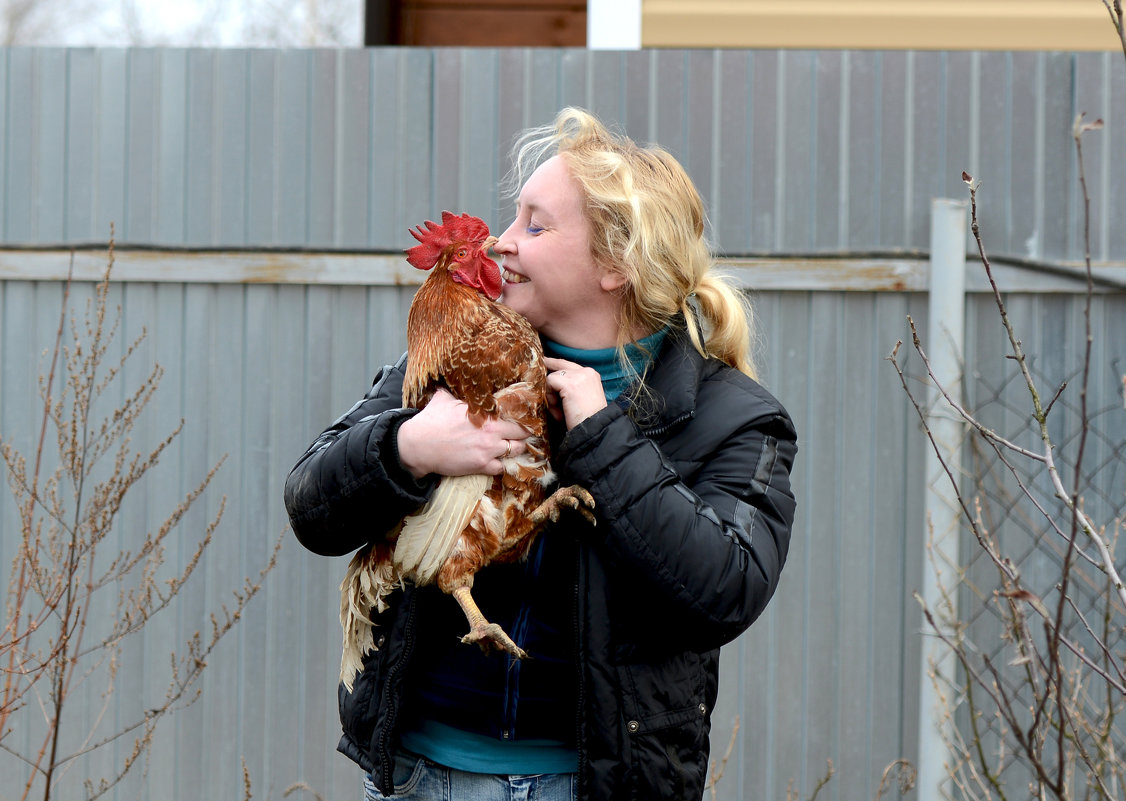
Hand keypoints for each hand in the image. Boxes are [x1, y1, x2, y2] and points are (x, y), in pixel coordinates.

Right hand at [396, 389, 528, 479]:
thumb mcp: (444, 399)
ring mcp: (488, 450)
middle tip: (525, 433)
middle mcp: (491, 432)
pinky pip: (502, 468)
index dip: (522, 417)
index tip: (524, 418)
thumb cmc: (430, 421)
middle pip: (522, 433)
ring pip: (516, 451)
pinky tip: (498, 461)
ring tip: (515, 447)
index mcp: (486, 414)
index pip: (515, 414)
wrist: (418, 445)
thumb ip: (456, 392)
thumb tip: (454, 382)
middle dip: (525, 433)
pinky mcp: (480, 466)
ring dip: (517, 449)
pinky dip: (502, 465)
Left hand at [544, 357, 606, 429]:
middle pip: (558, 369)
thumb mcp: (583, 398)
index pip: (568, 364)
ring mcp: (578, 377)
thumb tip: (552, 381)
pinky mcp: (569, 384)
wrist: (594, 430)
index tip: (544, 362)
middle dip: (551, 386)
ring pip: (552, 377)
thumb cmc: (587, 420)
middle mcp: (586, 372)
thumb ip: (572, 386)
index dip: (554, 363)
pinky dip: (549, 398)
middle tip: (552, 401)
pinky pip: (549, 383)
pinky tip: (558, 411)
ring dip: (551, 396)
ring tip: (560, 412)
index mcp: (591, 375)